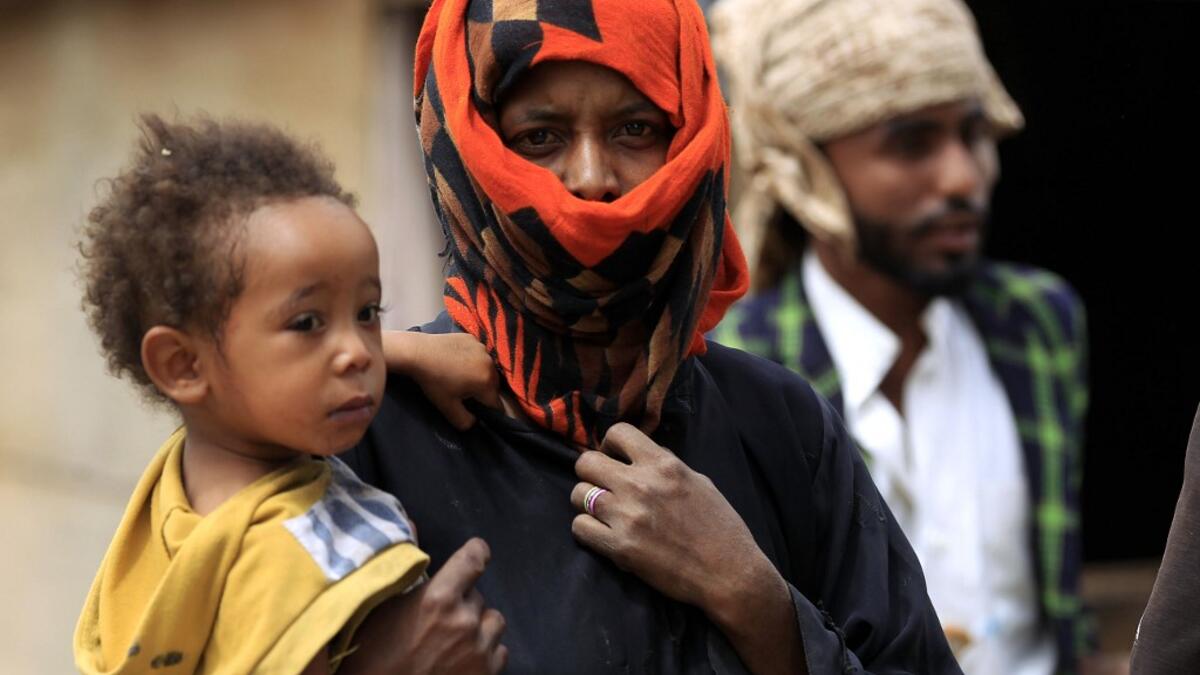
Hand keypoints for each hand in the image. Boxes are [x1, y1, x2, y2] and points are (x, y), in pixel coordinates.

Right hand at [339, 538, 507, 674]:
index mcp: (438, 599)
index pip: (473, 559)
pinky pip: (500, 651)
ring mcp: (480, 650)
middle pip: (477, 595)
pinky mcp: (488, 674)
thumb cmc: (372, 659)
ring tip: (455, 640)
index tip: (477, 553)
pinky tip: (463, 661)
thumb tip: (413, 523)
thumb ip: (401, 571)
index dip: (476, 553)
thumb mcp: (378, 611)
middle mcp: (465, 621)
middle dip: (462, 602)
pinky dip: (487, 652)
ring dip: (479, 626)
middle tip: (440, 619)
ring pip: (493, 621)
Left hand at [384, 331, 499, 429]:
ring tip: (458, 375)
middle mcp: (490, 364)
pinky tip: (455, 360)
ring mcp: (482, 348)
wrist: (417, 352)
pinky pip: (478, 354)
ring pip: (486, 369)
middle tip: (462, 391)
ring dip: (478, 374)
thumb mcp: (448, 407)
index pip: (496, 404)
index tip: (472, 407)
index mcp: (487, 382)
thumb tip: (475, 422)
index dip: (486, 410)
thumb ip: (465, 421)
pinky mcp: (472, 338)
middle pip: (493, 386)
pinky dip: (471, 359)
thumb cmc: (433, 381)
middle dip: (483, 392)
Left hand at [571, 423, 803, 674]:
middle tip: (603, 488)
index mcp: (664, 464)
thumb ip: (666, 467)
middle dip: (591, 473)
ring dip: (587, 503)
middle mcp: (641, 484)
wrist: (729, 573)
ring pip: (578, 494)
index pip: (618, 432)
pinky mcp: (619, 547)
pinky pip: (579, 527)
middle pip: (586, 462)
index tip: (614, 459)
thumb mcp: (698, 482)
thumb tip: (641, 459)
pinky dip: (588, 531)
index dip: (609, 445)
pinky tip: (604, 535)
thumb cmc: (721, 527)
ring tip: (605, 515)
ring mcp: (627, 516)